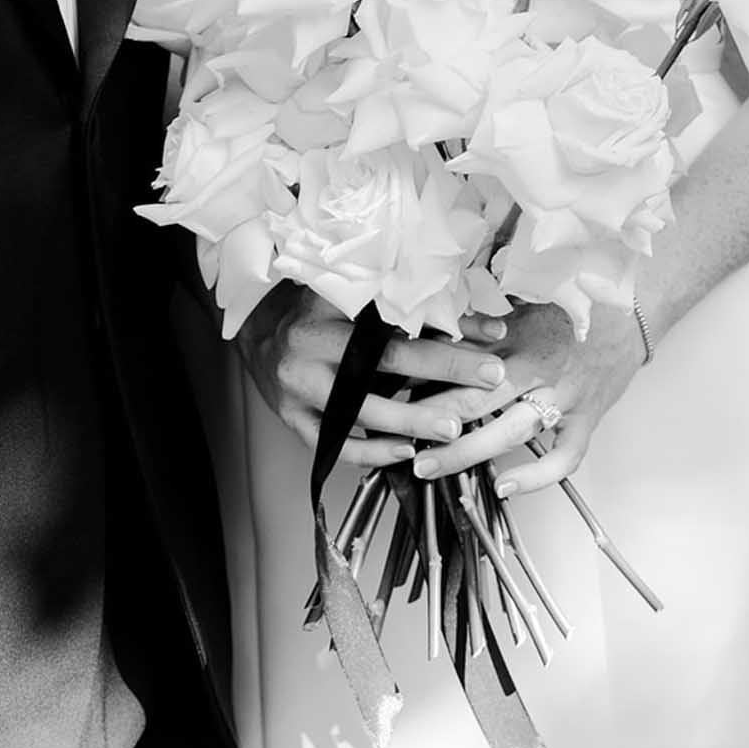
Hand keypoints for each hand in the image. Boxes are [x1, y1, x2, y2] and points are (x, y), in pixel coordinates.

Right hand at [236, 284, 510, 469]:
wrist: (255, 330)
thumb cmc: (313, 309)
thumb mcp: (351, 295)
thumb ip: (409, 308)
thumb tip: (484, 325)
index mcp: (329, 304)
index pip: (397, 315)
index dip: (447, 328)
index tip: (494, 337)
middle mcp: (310, 344)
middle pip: (384, 360)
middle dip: (443, 371)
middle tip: (488, 381)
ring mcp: (297, 386)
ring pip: (361, 409)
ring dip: (411, 421)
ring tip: (451, 429)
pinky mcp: (291, 418)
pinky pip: (335, 443)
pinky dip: (371, 451)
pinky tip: (404, 452)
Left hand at [413, 299, 647, 494]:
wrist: (632, 311)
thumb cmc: (570, 306)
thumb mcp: (521, 301)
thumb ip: (480, 319)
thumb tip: (429, 328)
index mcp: (517, 336)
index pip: (462, 359)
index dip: (423, 377)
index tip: (387, 390)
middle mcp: (538, 367)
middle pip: (478, 399)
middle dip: (433, 422)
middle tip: (396, 439)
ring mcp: (564, 396)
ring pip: (511, 430)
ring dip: (467, 452)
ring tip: (429, 468)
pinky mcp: (587, 419)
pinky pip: (563, 456)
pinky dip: (536, 476)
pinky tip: (505, 488)